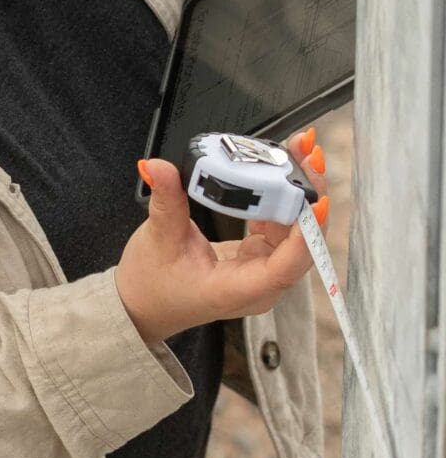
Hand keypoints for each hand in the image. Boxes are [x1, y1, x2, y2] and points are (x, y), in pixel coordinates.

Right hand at [116, 130, 328, 346]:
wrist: (143, 304)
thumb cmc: (152, 284)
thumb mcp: (158, 239)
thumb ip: (166, 200)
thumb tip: (158, 166)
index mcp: (240, 289)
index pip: (286, 265)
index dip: (305, 232)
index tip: (315, 199)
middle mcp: (261, 283)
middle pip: (300, 242)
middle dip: (308, 196)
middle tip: (308, 154)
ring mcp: (262, 270)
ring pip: (294, 231)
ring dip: (298, 192)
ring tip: (298, 153)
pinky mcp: (258, 257)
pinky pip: (280, 227)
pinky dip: (281, 199)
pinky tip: (278, 172)